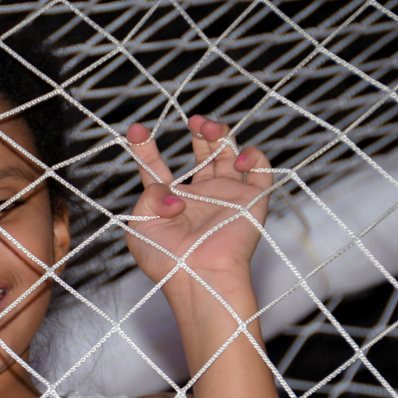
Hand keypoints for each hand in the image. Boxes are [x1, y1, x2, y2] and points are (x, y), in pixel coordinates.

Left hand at [125, 116, 272, 300]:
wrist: (201, 277)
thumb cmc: (167, 261)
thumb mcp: (139, 226)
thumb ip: (148, 196)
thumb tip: (173, 191)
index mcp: (167, 202)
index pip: (155, 167)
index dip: (145, 147)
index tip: (137, 129)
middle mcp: (198, 196)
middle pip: (201, 153)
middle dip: (198, 131)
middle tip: (193, 121)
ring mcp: (225, 197)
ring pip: (229, 153)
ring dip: (221, 134)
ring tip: (208, 128)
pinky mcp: (251, 201)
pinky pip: (260, 170)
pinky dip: (253, 156)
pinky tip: (238, 161)